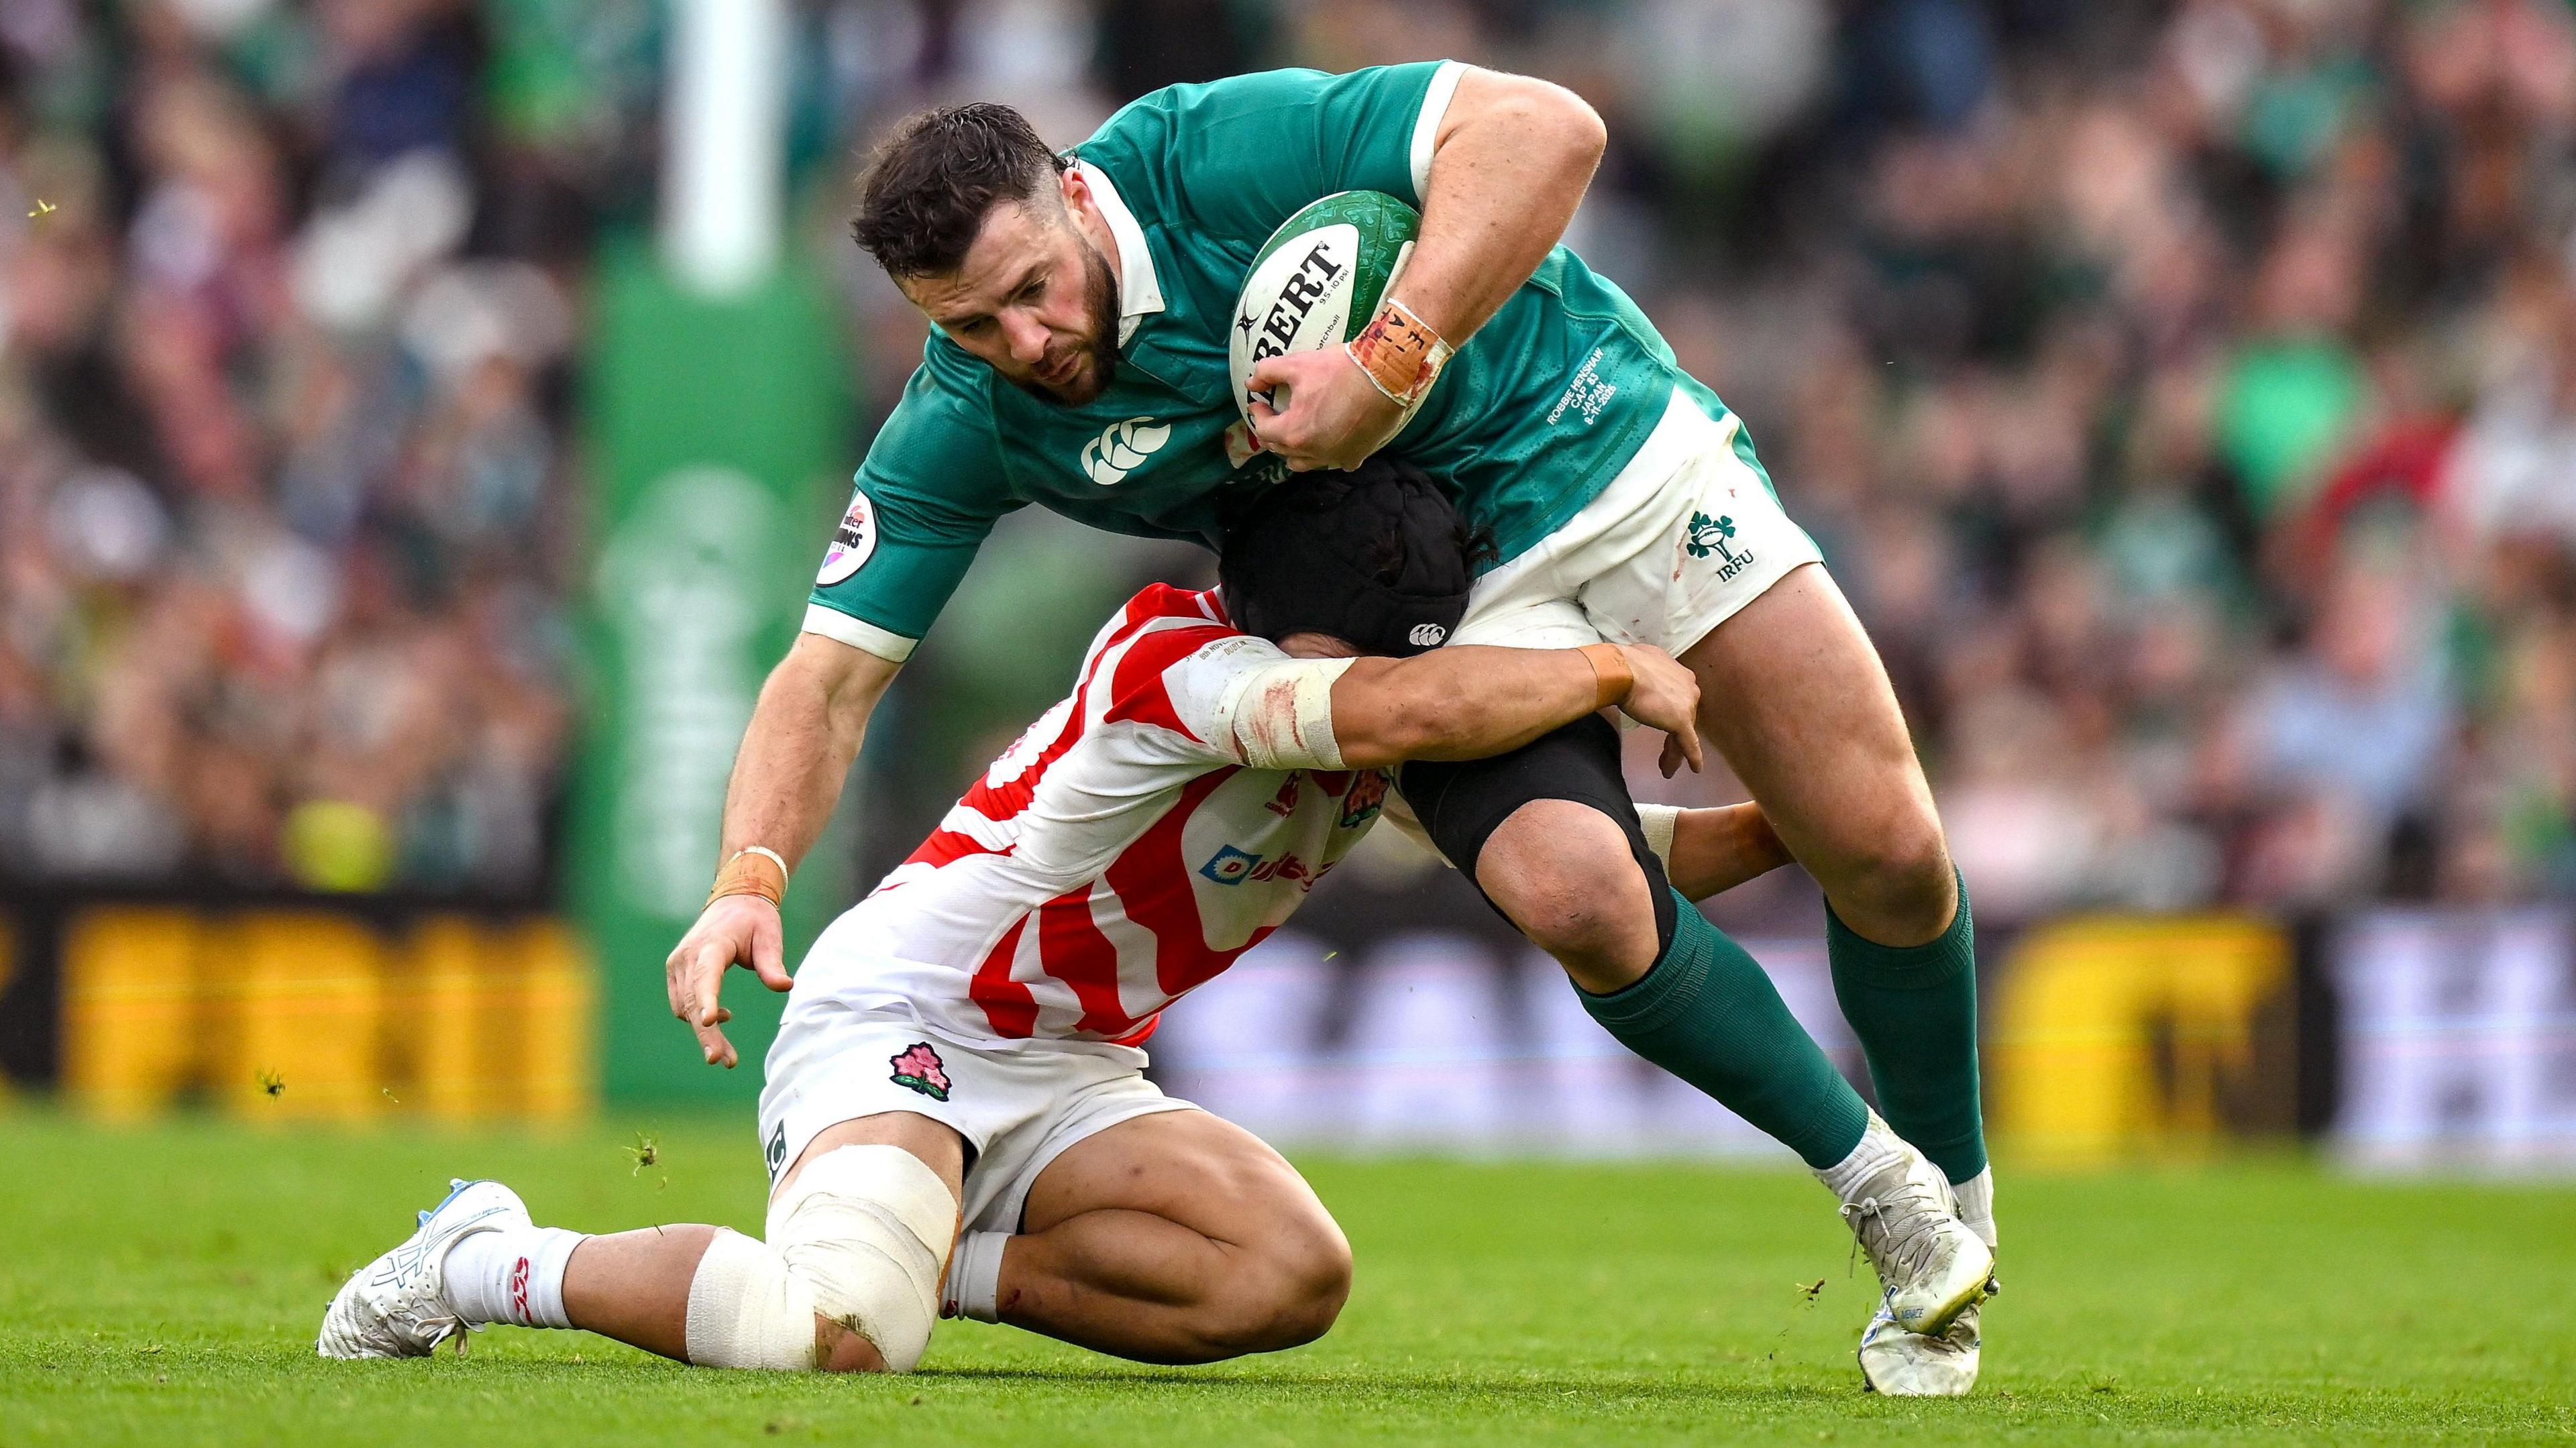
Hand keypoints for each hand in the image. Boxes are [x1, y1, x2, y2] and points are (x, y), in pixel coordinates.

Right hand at [663, 894, 790, 1067]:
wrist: (733, 901)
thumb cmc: (755, 920)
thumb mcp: (770, 936)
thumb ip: (772, 963)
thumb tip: (786, 986)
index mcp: (711, 945)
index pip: (705, 975)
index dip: (707, 999)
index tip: (711, 1021)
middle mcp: (687, 956)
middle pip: (692, 1000)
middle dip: (706, 1033)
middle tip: (722, 1060)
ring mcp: (678, 965)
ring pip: (684, 1007)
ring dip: (702, 1032)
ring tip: (727, 1056)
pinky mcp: (677, 972)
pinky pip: (682, 1003)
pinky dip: (698, 1017)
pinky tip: (722, 1019)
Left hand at [1244, 348, 1407, 471]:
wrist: (1385, 376)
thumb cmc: (1339, 370)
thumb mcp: (1298, 364)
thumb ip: (1268, 372)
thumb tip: (1251, 383)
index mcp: (1294, 432)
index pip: (1264, 430)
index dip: (1258, 414)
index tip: (1259, 402)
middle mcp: (1312, 452)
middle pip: (1282, 450)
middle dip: (1273, 433)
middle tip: (1274, 417)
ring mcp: (1335, 457)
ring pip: (1305, 463)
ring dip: (1296, 451)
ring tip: (1297, 435)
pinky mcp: (1356, 455)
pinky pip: (1337, 462)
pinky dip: (1329, 455)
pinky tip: (1330, 443)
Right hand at [1614, 644, 1704, 776]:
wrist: (1621, 670)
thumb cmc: (1623, 666)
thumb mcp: (1639, 664)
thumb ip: (1646, 673)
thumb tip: (1636, 676)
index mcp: (1678, 673)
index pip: (1678, 698)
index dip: (1669, 712)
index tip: (1660, 720)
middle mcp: (1688, 686)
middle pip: (1683, 715)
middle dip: (1674, 733)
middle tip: (1665, 747)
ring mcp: (1687, 704)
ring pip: (1684, 732)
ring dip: (1675, 751)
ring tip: (1667, 767)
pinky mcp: (1682, 721)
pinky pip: (1689, 744)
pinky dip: (1693, 757)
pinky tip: (1695, 769)